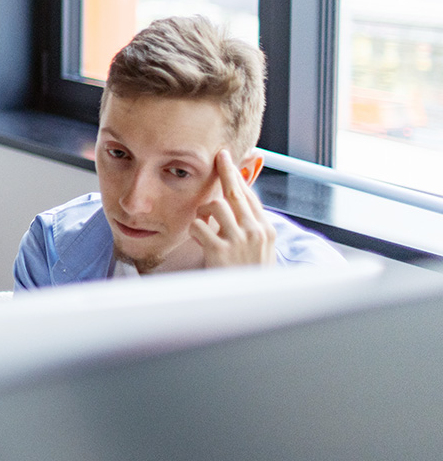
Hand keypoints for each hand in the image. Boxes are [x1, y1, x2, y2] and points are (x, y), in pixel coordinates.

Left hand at [190, 150, 275, 268]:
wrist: (251, 303)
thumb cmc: (249, 274)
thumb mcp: (258, 248)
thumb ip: (249, 226)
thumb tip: (238, 199)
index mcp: (265, 230)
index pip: (250, 196)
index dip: (238, 177)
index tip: (228, 161)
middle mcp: (255, 232)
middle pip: (236, 193)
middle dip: (226, 172)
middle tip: (219, 156)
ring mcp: (239, 242)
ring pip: (216, 206)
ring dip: (204, 210)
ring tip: (203, 221)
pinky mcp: (220, 252)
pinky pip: (199, 226)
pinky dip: (194, 229)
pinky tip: (198, 237)